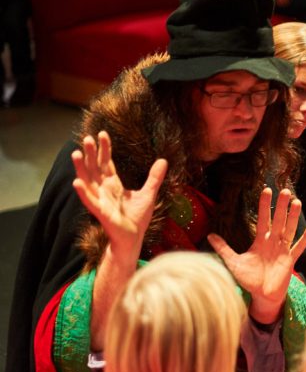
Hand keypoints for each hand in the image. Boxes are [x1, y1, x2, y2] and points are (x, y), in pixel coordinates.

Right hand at [71, 131, 166, 256]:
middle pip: (95, 168)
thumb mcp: (149, 194)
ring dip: (81, 168)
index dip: (105, 149)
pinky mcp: (100, 212)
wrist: (133, 238)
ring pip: (88, 181)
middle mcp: (104, 190)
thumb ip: (154, 177)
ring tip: (76, 153)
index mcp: (113, 184)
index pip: (107, 163)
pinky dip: (83, 192)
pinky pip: (89, 201)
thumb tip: (163, 160)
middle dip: (92, 154)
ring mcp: (100, 200)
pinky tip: (77, 182)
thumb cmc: (137, 217)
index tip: (102, 134)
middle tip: (88, 137)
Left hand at [208, 188, 305, 323]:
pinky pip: (299, 247)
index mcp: (260, 241)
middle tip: (285, 190)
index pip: (262, 219)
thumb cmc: (248, 279)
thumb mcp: (234, 263)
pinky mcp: (290, 260)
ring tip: (297, 202)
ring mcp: (283, 250)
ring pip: (289, 230)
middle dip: (281, 206)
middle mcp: (273, 242)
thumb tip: (209, 235)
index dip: (264, 205)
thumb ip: (224, 249)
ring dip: (293, 217)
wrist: (262, 295)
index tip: (266, 190)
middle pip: (278, 220)